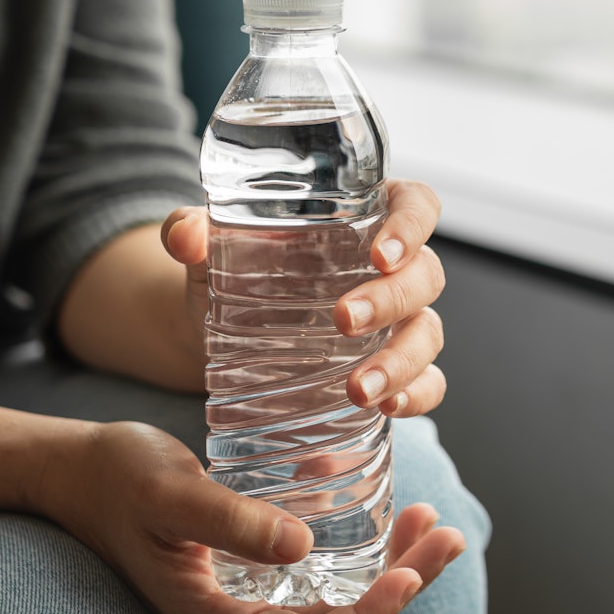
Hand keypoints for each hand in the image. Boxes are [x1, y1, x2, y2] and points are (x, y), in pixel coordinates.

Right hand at [38, 421, 465, 613]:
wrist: (81, 469)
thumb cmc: (117, 479)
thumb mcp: (169, 494)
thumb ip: (230, 521)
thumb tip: (304, 547)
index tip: (407, 575)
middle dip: (400, 589)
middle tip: (446, 536)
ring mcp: (249, 596)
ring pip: (338, 603)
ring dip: (392, 570)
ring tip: (431, 525)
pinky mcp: (255, 567)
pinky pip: (322, 575)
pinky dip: (362, 551)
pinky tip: (387, 515)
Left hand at [161, 179, 446, 416]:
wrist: (215, 329)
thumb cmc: (232, 270)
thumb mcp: (211, 246)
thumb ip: (192, 230)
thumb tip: (184, 235)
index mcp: (366, 217)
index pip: (416, 205)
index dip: (411, 226)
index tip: (380, 255)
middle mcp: (394, 268)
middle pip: (425, 275)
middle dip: (390, 301)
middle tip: (342, 320)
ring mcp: (399, 320)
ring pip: (428, 334)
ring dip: (402, 362)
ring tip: (358, 388)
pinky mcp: (393, 367)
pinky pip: (429, 381)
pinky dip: (416, 396)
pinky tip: (386, 408)